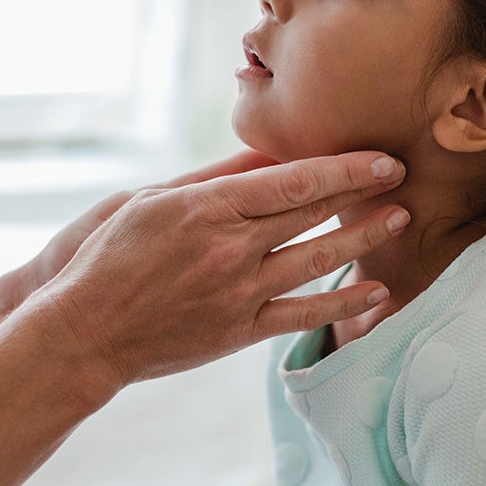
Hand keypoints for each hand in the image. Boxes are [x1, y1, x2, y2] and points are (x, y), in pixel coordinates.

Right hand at [22, 150, 408, 392]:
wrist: (84, 332)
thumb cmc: (108, 257)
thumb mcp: (151, 200)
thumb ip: (214, 178)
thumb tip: (264, 153)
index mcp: (207, 208)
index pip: (292, 181)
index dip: (344, 168)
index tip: (379, 156)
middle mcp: (230, 249)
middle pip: (313, 213)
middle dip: (363, 191)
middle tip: (401, 173)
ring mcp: (239, 293)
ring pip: (318, 260)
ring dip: (364, 238)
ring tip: (399, 218)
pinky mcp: (240, 331)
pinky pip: (304, 315)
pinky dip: (343, 305)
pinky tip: (376, 292)